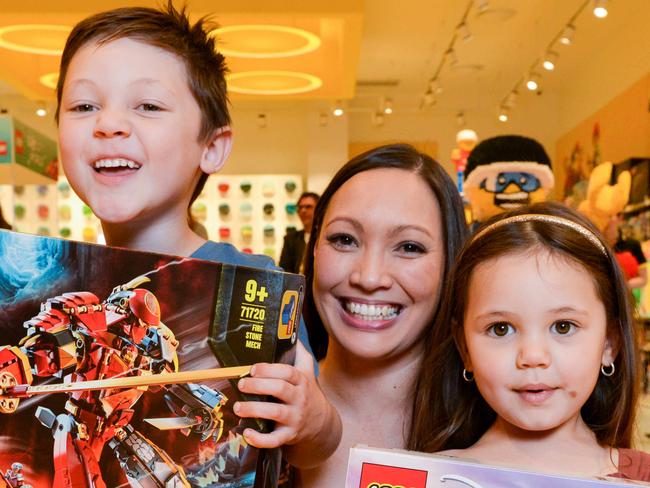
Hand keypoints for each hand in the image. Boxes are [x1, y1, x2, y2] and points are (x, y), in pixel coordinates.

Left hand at [234, 341, 340, 467]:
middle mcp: (299, 398)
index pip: (287, 372)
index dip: (269, 369)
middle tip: (241, 384)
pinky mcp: (289, 435)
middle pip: (280, 389)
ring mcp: (294, 418)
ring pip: (276, 413)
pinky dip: (260, 439)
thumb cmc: (307, 392)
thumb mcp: (307, 372)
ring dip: (255, 410)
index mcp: (301, 381)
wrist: (322, 423)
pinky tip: (247, 434)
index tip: (253, 368)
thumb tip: (291, 331)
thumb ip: (300, 353)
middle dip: (259, 386)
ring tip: (238, 407)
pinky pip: (275, 440)